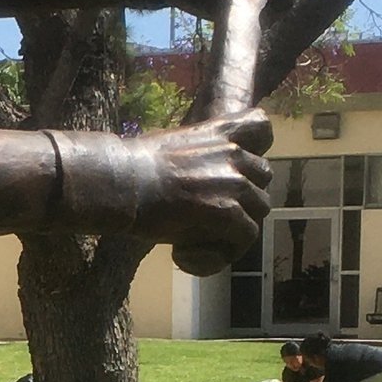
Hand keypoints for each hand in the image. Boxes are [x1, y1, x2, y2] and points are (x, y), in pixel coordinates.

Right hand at [125, 114, 274, 261]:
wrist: (118, 182)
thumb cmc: (131, 168)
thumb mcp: (169, 149)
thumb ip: (195, 160)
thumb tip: (195, 186)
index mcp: (217, 132)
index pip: (261, 125)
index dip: (258, 147)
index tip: (242, 165)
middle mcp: (232, 152)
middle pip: (263, 177)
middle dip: (244, 197)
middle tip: (212, 216)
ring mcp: (233, 181)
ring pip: (259, 209)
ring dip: (236, 227)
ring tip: (202, 241)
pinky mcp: (227, 211)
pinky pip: (246, 236)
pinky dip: (225, 251)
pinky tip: (189, 255)